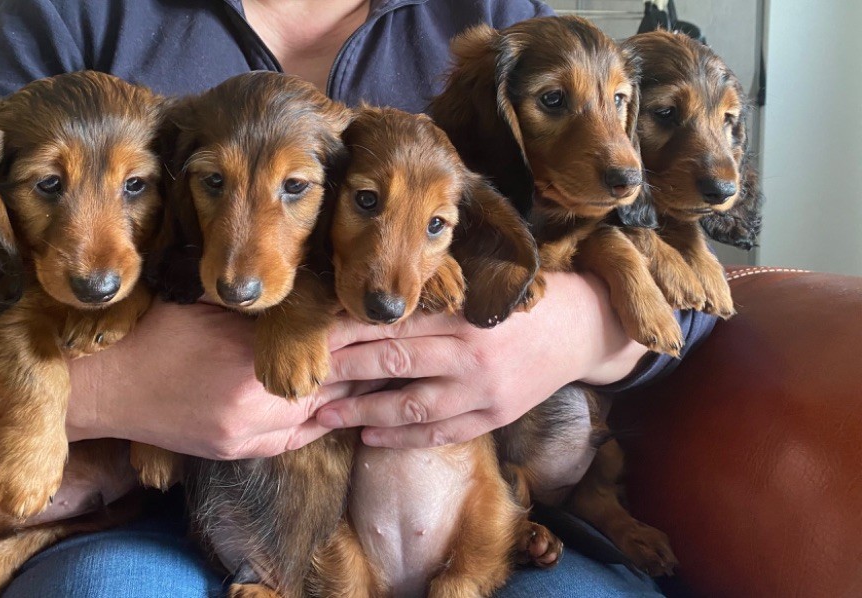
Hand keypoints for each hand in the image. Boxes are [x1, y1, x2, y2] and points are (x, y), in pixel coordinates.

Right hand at [67, 300, 382, 459]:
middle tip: (410, 341)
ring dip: (352, 391)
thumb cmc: (148, 331)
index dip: (367, 324)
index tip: (397, 310)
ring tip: (391, 372)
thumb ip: (263, 310)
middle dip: (372, 359)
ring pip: (319, 411)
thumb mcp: (209, 307)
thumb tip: (310, 296)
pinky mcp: (233, 451)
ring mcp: (245, 433)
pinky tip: (343, 409)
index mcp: (250, 356)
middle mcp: (254, 402)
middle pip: (334, 378)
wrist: (97, 384)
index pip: (330, 339)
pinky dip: (320, 422)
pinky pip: (293, 440)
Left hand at [314, 272, 648, 447]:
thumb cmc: (525, 298)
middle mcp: (472, 352)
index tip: (313, 337)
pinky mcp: (495, 415)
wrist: (585, 328)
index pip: (394, 322)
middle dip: (344, 371)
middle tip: (305, 378)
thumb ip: (436, 294)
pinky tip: (370, 435)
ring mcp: (484, 389)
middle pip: (394, 362)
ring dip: (363, 412)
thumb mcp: (484, 283)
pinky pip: (441, 432)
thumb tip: (372, 299)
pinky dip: (402, 437)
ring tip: (326, 416)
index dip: (350, 331)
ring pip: (412, 407)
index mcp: (464, 312)